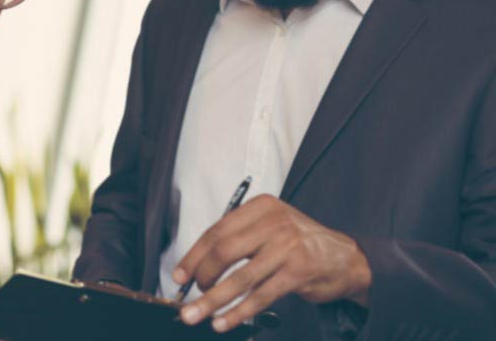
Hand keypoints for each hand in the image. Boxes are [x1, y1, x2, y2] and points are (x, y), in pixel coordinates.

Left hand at [172, 195, 371, 332]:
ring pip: (240, 277)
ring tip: (196, 314)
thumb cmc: (301, 244)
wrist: (348, 258)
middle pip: (223, 252)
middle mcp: (274, 223)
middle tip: (191, 295)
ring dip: (213, 300)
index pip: (216, 231)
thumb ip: (239, 239)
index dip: (193, 256)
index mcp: (261, 208)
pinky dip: (238, 311)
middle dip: (201, 277)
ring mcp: (288, 247)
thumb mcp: (271, 228)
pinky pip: (260, 295)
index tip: (179, 275)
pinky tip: (224, 321)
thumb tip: (197, 266)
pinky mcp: (298, 272)